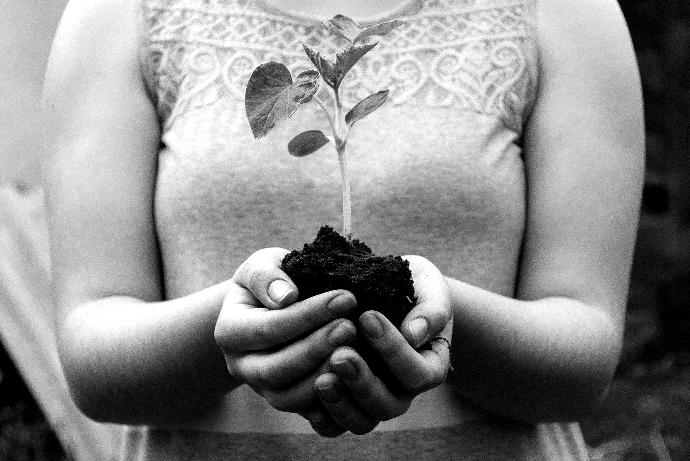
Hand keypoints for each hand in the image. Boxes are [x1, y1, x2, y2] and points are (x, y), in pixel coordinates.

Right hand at [214, 248, 357, 418]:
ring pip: (289, 398)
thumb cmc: (271, 281)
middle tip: (350, 327)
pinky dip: (331, 402)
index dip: (307, 315)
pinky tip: (355, 378)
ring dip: (324, 376)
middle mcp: (241, 366)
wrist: (270, 308)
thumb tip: (286, 296)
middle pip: (275, 369)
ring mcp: (262, 390)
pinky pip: (307, 415)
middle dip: (316, 349)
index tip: (345, 297)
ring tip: (355, 350)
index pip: (267, 328)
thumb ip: (267, 276)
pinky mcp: (287, 402)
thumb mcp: (262, 265)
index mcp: (230, 331)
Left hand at [313, 255, 452, 434]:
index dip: (393, 350)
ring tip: (322, 378)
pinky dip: (321, 413)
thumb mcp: (430, 287)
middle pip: (387, 405)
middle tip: (340, 354)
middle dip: (362, 382)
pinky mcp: (345, 402)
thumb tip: (413, 334)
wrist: (387, 286)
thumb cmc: (414, 285)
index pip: (416, 373)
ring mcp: (372, 400)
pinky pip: (333, 426)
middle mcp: (402, 391)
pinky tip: (307, 387)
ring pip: (360, 422)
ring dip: (340, 403)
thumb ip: (431, 309)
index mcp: (429, 367)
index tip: (368, 316)